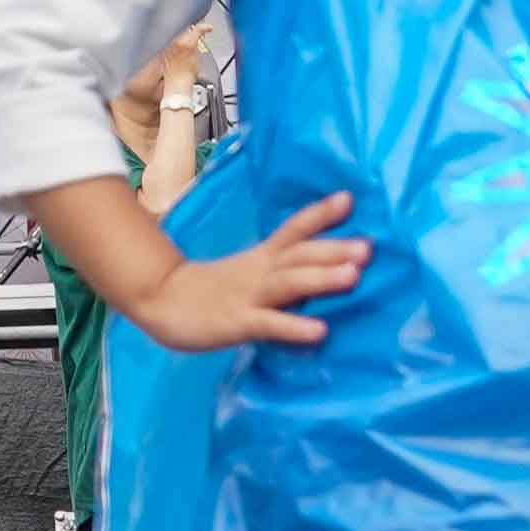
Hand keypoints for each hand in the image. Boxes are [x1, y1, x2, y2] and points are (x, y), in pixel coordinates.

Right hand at [120, 191, 367, 353]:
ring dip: (321, 278)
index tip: (350, 199)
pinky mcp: (237, 323)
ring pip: (288, 283)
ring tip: (354, 277)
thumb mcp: (250, 271)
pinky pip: (269, 324)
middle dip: (334, 249)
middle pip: (299, 254)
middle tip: (369, 247)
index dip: (320, 214)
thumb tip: (330, 268)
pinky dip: (294, 327)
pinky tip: (320, 331)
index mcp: (263, 257)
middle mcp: (260, 271)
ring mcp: (248, 296)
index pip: (294, 229)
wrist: (160, 299)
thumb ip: (284, 269)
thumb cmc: (213, 289)